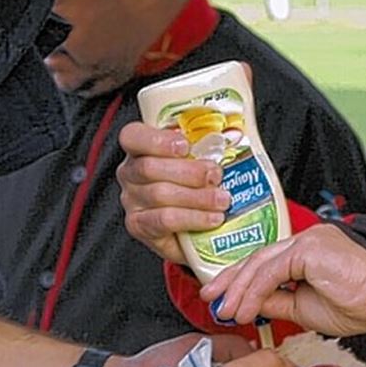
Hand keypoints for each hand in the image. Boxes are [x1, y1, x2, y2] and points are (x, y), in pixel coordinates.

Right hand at [116, 122, 230, 262]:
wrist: (194, 230)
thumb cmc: (196, 185)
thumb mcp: (200, 159)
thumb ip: (207, 146)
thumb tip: (235, 136)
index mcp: (141, 149)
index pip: (133, 136)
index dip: (157, 140)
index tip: (185, 146)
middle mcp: (130, 173)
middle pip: (149, 167)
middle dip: (189, 171)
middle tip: (216, 176)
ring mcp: (132, 200)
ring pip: (159, 194)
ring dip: (197, 197)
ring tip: (222, 200)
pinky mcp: (138, 226)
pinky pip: (164, 220)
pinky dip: (193, 218)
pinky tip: (212, 218)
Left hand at [200, 224, 365, 337]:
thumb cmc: (363, 306)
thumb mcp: (307, 310)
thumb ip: (278, 303)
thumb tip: (251, 306)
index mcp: (310, 253)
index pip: (266, 263)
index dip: (242, 281)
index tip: (224, 298)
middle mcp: (307, 241)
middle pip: (258, 258)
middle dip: (230, 280)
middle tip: (210, 298)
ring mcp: (308, 241)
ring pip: (260, 263)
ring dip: (238, 290)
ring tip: (225, 311)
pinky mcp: (308, 248)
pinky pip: (271, 271)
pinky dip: (254, 291)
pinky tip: (244, 310)